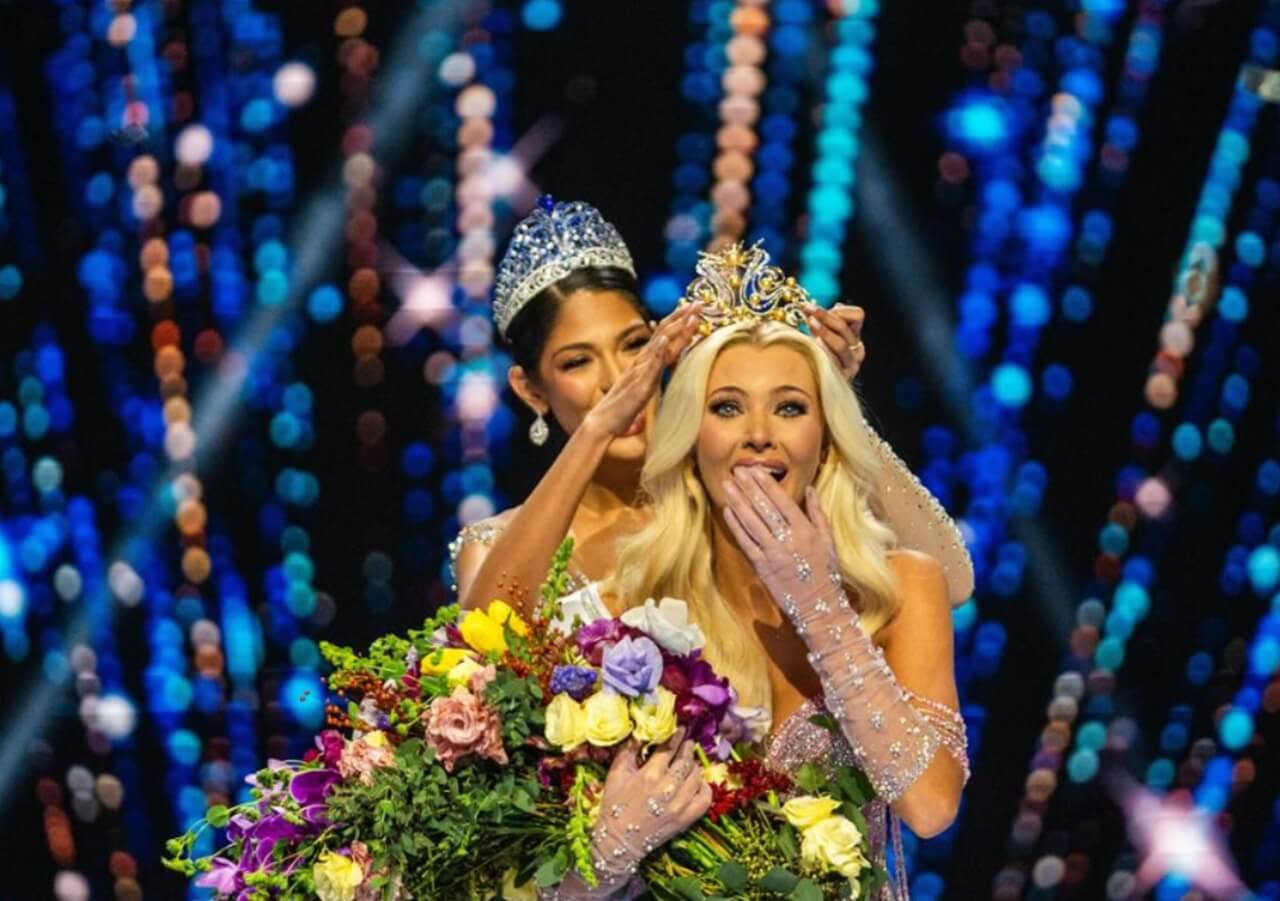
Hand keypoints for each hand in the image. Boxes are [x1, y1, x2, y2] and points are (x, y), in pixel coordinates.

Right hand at [581, 305, 702, 439]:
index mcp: (645, 362)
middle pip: (664, 334)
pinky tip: (664, 340)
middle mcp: (642, 361)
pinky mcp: (639, 385)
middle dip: (682, 317)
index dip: (679, 321)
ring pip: (659, 345)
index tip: (693, 309)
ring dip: (675, 329)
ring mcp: (640, 371)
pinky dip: (657, 351)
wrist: (604, 421)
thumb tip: (664, 365)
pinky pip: (649, 366)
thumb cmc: (623, 406)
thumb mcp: (644, 386)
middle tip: (698, 303)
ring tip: (688, 315)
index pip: (664, 336)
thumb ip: (653, 374)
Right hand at [592, 729, 710, 872]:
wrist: (619, 841)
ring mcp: (679, 805)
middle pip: (685, 761)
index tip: (681, 729)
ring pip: (696, 777)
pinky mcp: (686, 819)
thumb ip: (629, 750)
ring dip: (695, 766)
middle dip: (688, 748)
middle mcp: (667, 788)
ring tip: (691, 762)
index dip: (676, 736)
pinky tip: (698, 783)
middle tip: (688, 742)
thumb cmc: (614, 805)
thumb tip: (641, 731)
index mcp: (649, 775)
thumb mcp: (615, 774)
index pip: (669, 749)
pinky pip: (704, 799)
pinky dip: (704, 788)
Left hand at [721, 467, 841, 618]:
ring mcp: (773, 553)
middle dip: (749, 487)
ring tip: (727, 485)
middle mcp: (788, 539)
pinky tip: (728, 511)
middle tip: (736, 470)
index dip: (766, 484)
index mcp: (805, 530)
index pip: (782, 501)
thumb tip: (810, 489)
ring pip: (752, 522)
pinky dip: (736, 526)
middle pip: (764, 508)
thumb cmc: (826, 572)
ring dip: (738, 501)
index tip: (755, 470)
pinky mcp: (762, 567)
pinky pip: (746, 542)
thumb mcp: (828, 540)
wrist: (819, 606)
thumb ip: (818, 513)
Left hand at [805, 303, 864, 381]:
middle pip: (845, 327)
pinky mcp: (842, 378)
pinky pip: (834, 362)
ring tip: (810, 323)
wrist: (816, 388)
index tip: (818, 308)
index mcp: (854, 336)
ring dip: (824, 332)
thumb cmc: (818, 358)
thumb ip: (829, 321)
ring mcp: (850, 365)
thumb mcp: (823, 336)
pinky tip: (814, 344)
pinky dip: (824, 351)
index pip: (857, 315)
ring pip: (841, 344)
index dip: (839, 309)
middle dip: (825, 316)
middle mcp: (856, 350)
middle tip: (808, 309)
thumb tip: (838, 304)